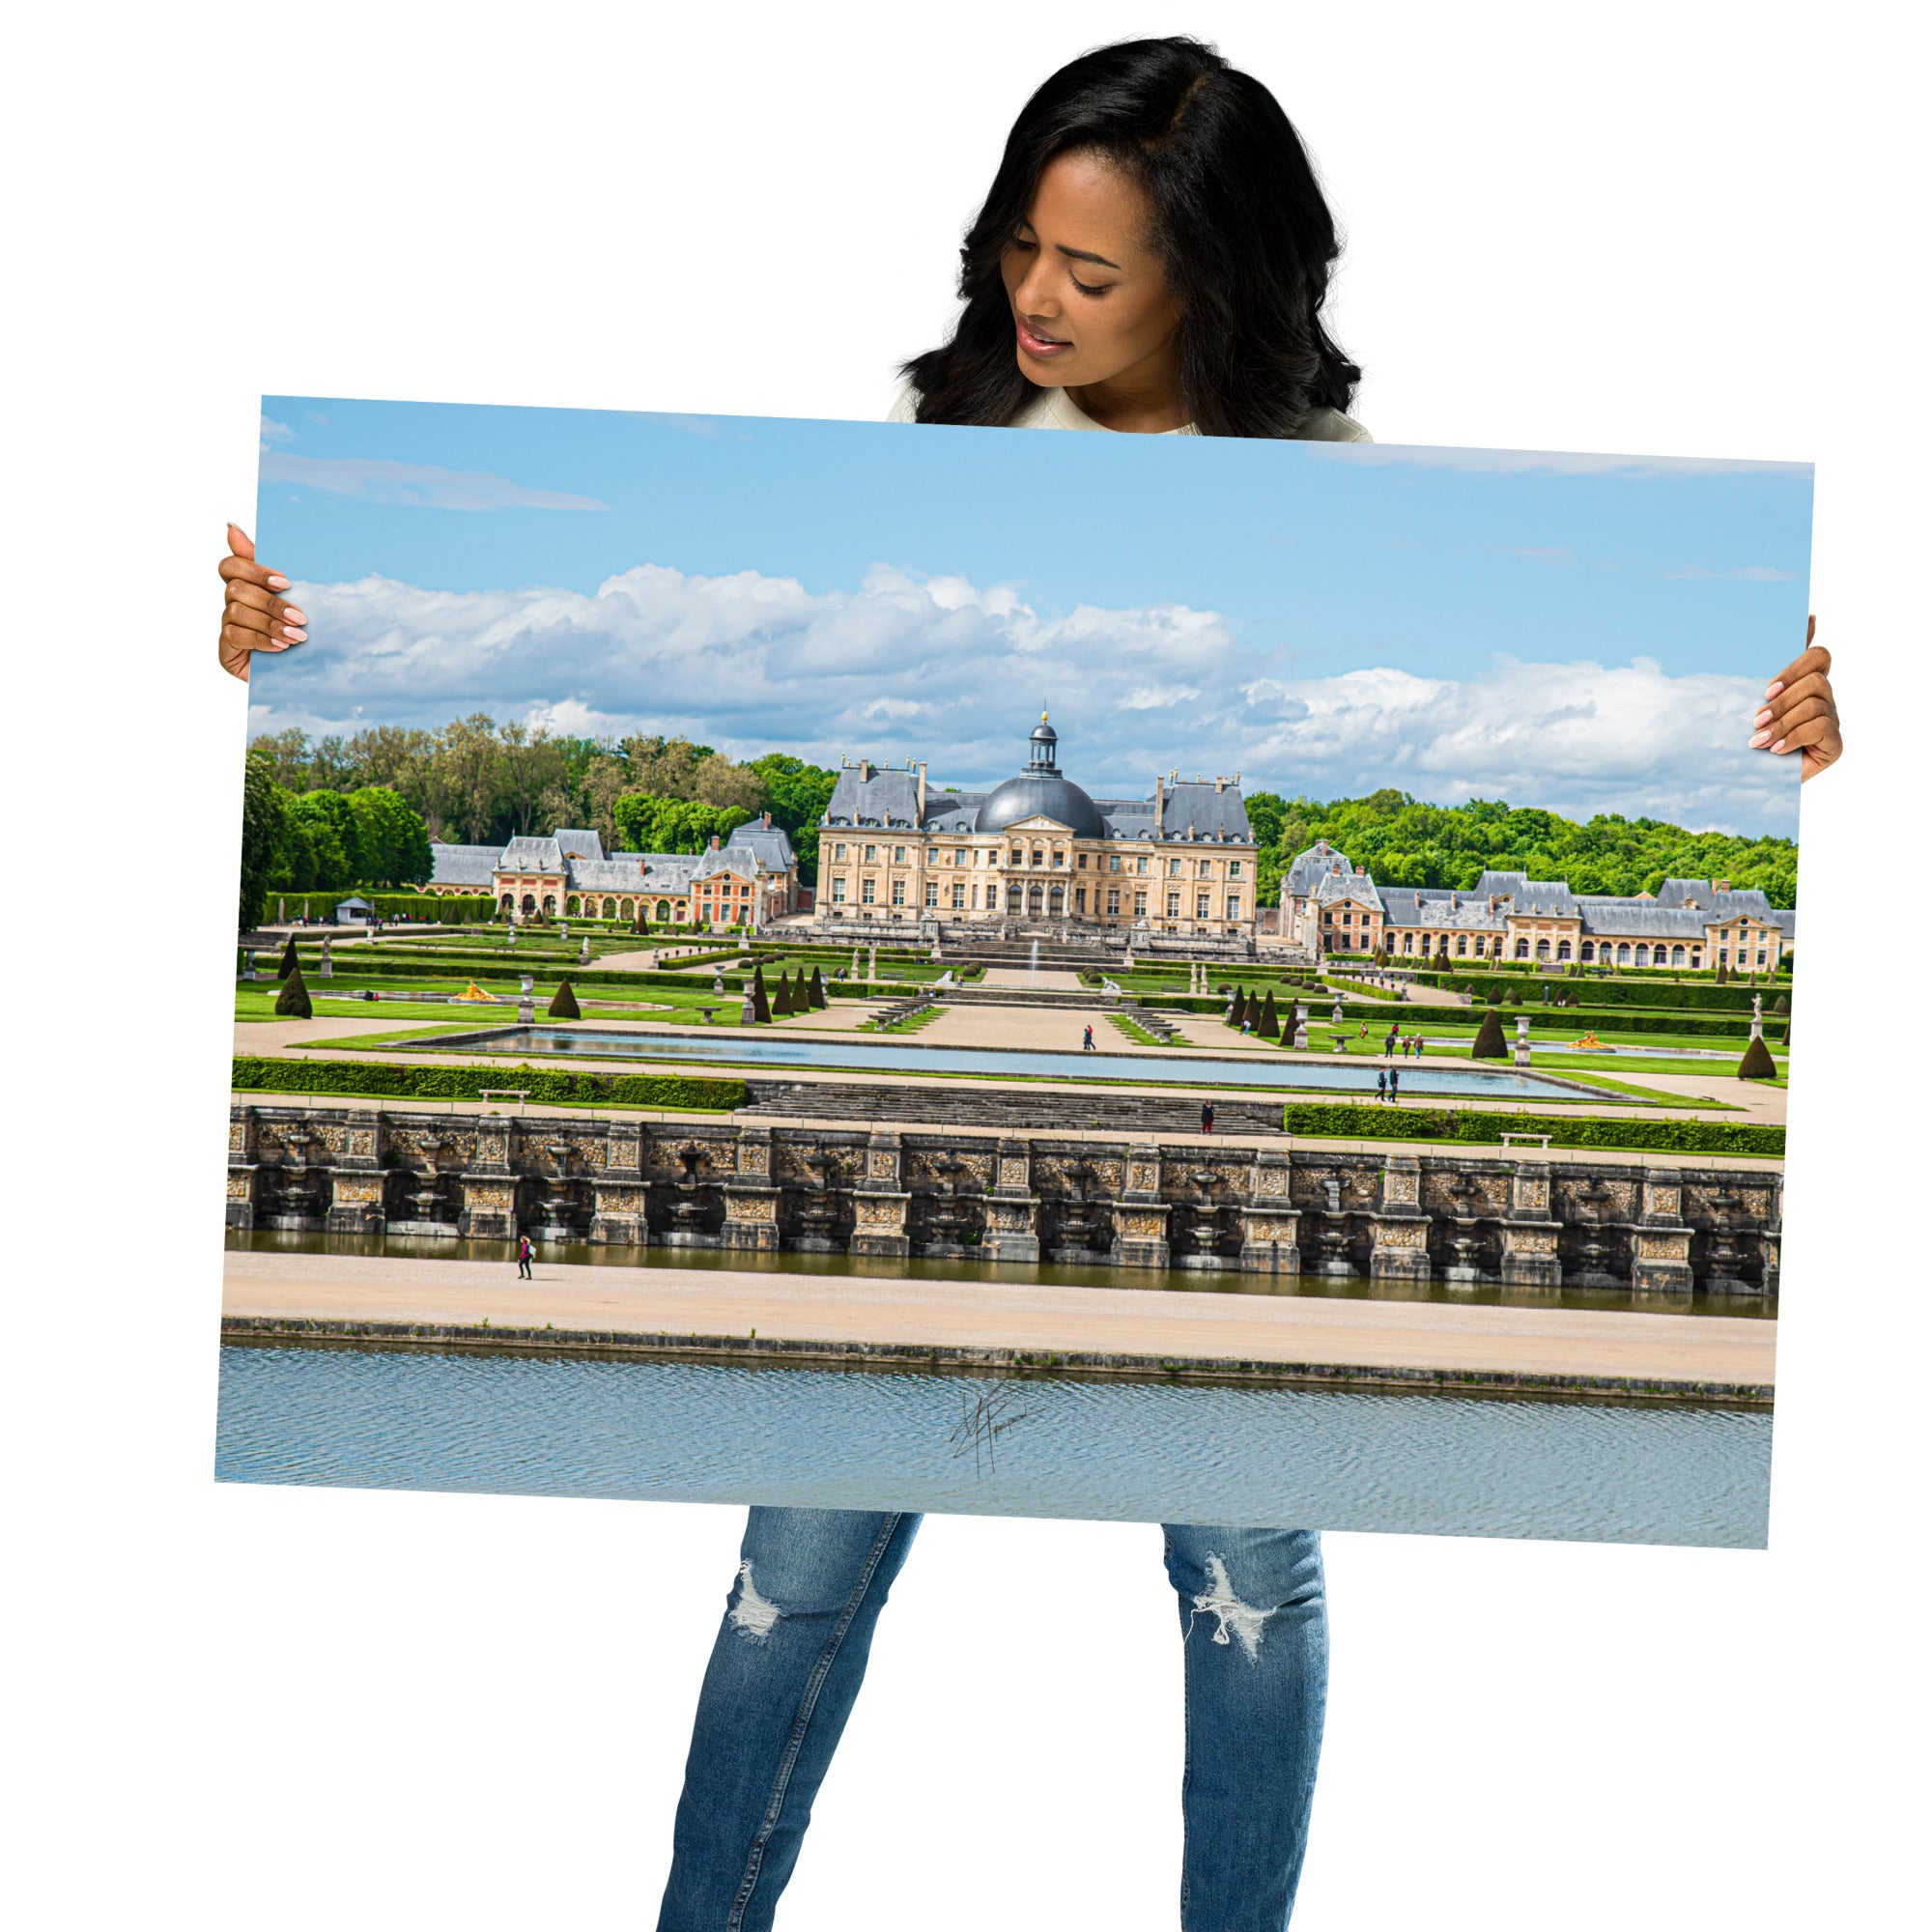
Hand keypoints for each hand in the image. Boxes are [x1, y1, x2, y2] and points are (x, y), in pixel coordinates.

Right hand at [217, 524, 304, 681]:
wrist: (308, 672)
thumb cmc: (300, 628)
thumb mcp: (294, 595)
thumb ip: (267, 564)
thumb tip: (229, 526)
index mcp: (246, 585)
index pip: (230, 565)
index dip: (255, 570)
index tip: (285, 582)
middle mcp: (232, 604)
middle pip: (236, 589)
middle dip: (271, 602)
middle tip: (301, 616)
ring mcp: (227, 627)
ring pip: (236, 611)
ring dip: (270, 623)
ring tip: (298, 636)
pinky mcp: (226, 650)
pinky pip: (234, 636)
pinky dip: (261, 639)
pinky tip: (282, 647)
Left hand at [1751, 615, 1840, 779]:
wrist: (1745, 781)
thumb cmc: (1745, 736)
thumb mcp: (1746, 700)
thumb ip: (1762, 666)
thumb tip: (1797, 620)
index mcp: (1805, 683)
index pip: (1818, 655)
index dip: (1797, 663)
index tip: (1767, 688)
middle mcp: (1823, 698)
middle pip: (1816, 677)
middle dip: (1782, 698)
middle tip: (1755, 718)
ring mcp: (1831, 720)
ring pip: (1815, 703)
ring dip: (1782, 721)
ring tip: (1758, 739)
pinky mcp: (1834, 744)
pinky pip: (1822, 727)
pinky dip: (1793, 737)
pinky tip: (1775, 750)